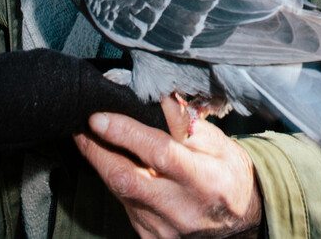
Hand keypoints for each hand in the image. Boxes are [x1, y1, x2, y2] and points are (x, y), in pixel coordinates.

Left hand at [73, 96, 261, 238]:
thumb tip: (159, 95)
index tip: (99, 115)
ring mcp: (164, 230)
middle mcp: (182, 210)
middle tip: (80, 124)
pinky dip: (114, 181)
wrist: (240, 221)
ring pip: (120, 193)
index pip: (158, 152)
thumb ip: (186, 123)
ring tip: (89, 136)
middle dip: (96, 149)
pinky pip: (124, 206)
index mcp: (204, 180)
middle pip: (127, 179)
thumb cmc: (227, 173)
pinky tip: (110, 162)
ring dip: (101, 163)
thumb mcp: (217, 142)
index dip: (125, 133)